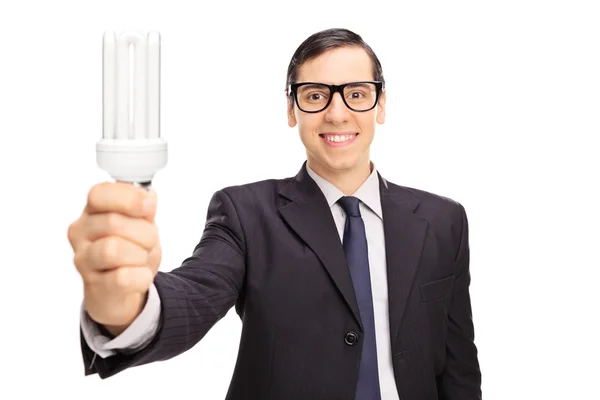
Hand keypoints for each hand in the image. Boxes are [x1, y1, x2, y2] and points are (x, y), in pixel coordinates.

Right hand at [68, 182, 160, 334]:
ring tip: (141, 258)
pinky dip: (141, 276)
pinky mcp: (95, 286)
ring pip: (113, 249)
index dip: (128, 198)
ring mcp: (84, 261)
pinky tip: (139, 276)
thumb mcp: (141, 223)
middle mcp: (80, 234)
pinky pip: (123, 278)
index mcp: (92, 212)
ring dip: (140, 254)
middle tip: (149, 242)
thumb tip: (148, 196)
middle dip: (144, 232)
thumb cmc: (130, 251)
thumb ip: (143, 207)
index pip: (98, 194)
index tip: (149, 206)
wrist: (123, 290)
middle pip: (113, 223)